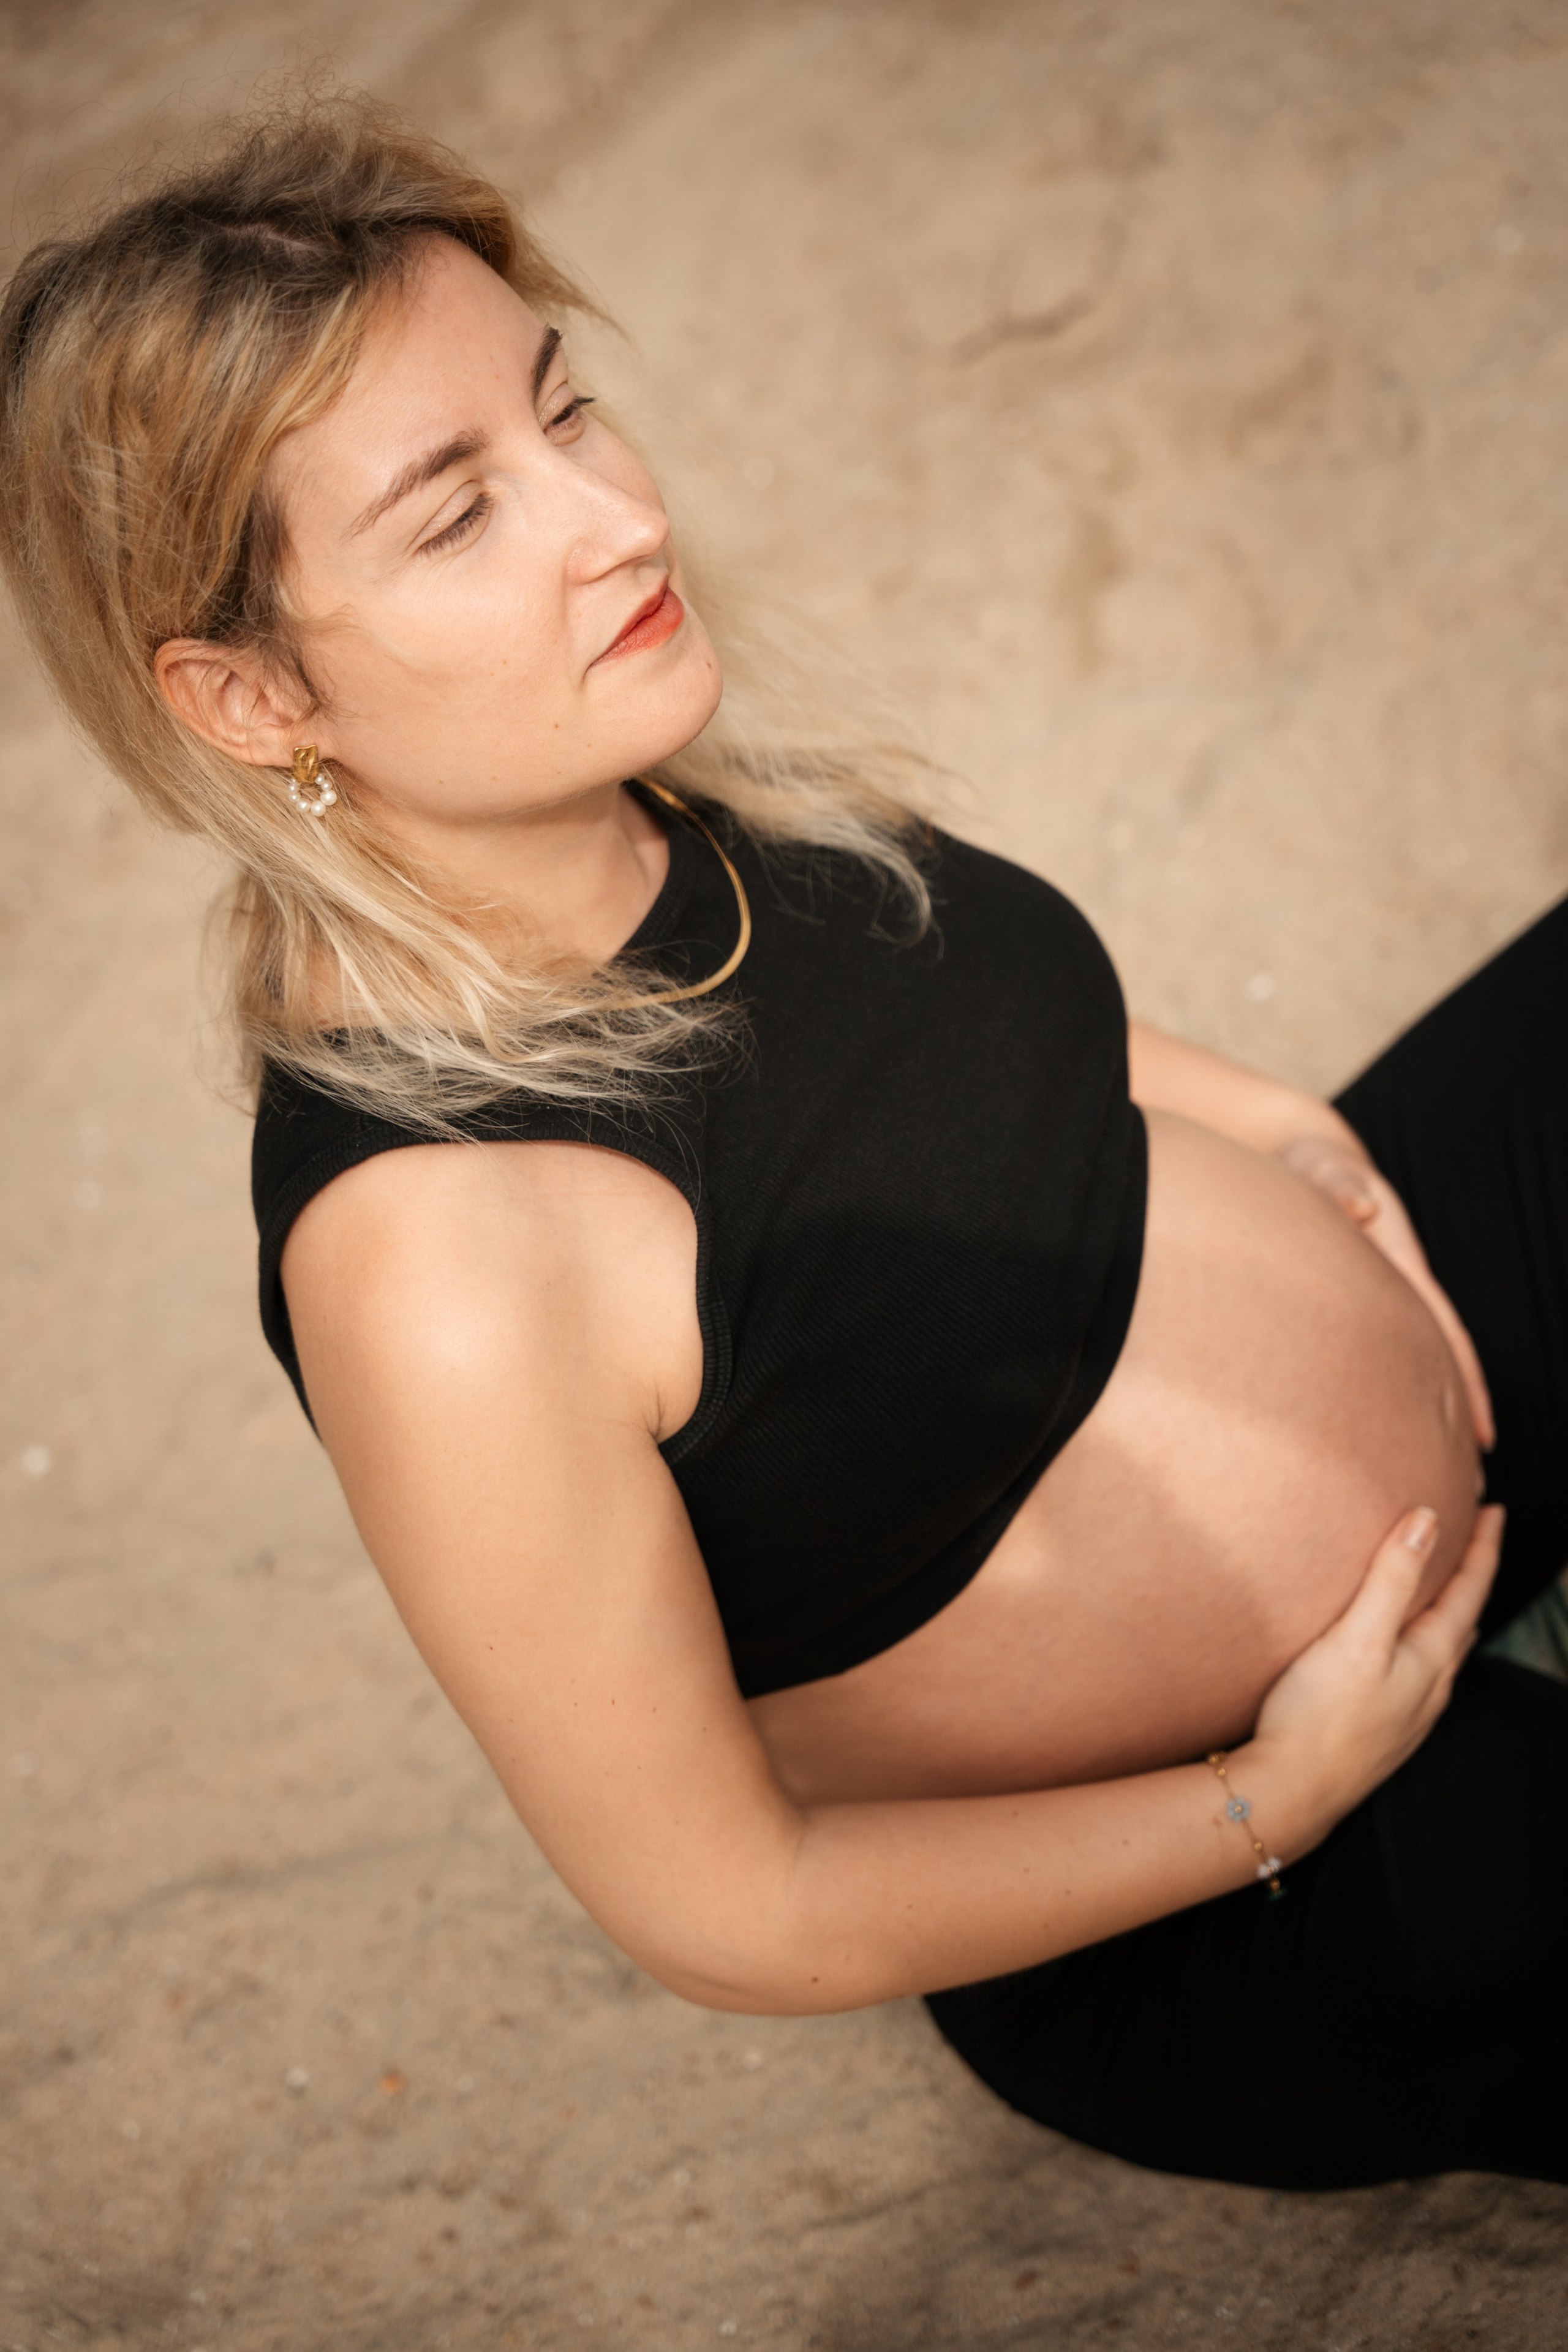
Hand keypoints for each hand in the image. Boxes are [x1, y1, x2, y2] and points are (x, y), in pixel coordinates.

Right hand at [1247, 1502, 1503, 1855]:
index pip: (1469, 1590)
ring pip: (1446, 1650)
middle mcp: (1431, 1686)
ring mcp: (1411, 1711)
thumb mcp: (1357, 1637)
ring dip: (1452, 1613)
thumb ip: (1392, 1578)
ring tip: (1449, 1592)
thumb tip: (1427, 1519)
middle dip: (1472, 1577)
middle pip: (1464, 1619)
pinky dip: (1427, 1644)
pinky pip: (1422, 1673)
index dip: (1483, 1548)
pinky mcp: (1386, 1726)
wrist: (1295, 1789)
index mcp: (1431, 1657)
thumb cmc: (1320, 1714)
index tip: (1495, 1510)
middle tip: (1476, 1541)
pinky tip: (1408, 1652)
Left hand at [1280, 1135, 1494, 1450]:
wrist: (1302, 1158)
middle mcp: (1396, 1291)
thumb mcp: (1325, 1171)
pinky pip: (1368, 1365)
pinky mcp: (1346, 1312)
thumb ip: (1339, 1186)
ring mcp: (1373, 1305)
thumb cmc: (1312, 1166)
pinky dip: (1381, 1400)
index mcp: (1400, 1267)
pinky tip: (1372, 1440)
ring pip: (1405, 1371)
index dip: (1465, 1386)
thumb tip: (1357, 1206)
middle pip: (1435, 1367)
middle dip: (1454, 1424)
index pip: (1443, 1337)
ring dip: (1422, 1419)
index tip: (1481, 1436)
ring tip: (1430, 1479)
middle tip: (1469, 1489)